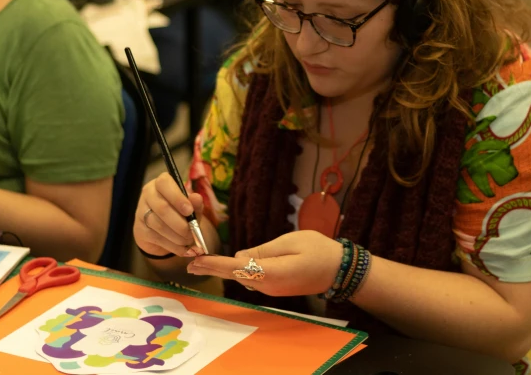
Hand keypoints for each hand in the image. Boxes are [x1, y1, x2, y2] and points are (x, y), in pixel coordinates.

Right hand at [133, 173, 215, 257]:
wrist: (163, 230)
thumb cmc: (180, 212)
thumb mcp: (191, 206)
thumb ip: (195, 203)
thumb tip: (197, 198)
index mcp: (161, 183)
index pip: (164, 184)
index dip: (177, 198)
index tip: (189, 211)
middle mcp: (148, 194)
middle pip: (162, 208)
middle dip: (180, 223)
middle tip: (192, 232)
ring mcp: (141, 212)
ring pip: (159, 225)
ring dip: (178, 237)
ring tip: (189, 241)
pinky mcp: (140, 229)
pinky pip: (157, 238)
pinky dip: (173, 246)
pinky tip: (183, 248)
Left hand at [186, 230, 342, 296]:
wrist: (340, 270)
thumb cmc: (319, 250)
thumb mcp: (291, 242)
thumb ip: (263, 249)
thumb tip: (239, 255)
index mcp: (271, 272)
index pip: (236, 267)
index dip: (215, 264)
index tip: (196, 260)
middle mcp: (268, 285)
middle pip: (235, 275)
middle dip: (212, 269)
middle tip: (190, 264)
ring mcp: (272, 289)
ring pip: (243, 277)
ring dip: (225, 269)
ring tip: (205, 262)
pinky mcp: (277, 287)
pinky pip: (253, 278)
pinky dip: (239, 271)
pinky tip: (231, 265)